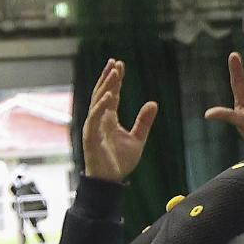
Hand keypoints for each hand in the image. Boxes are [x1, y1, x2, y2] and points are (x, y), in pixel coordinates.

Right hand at [76, 59, 158, 185]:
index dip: (115, 80)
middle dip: (108, 77)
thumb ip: (144, 121)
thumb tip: (153, 102)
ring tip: (113, 73)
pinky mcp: (90, 136)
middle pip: (102, 93)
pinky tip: (109, 95)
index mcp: (109, 119)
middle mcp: (99, 120)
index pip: (111, 94)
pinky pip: (94, 118)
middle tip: (115, 61)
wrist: (111, 181)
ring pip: (97, 102)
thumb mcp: (138, 139)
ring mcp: (93, 127)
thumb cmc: (120, 161)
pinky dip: (101, 106)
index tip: (120, 65)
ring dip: (105, 86)